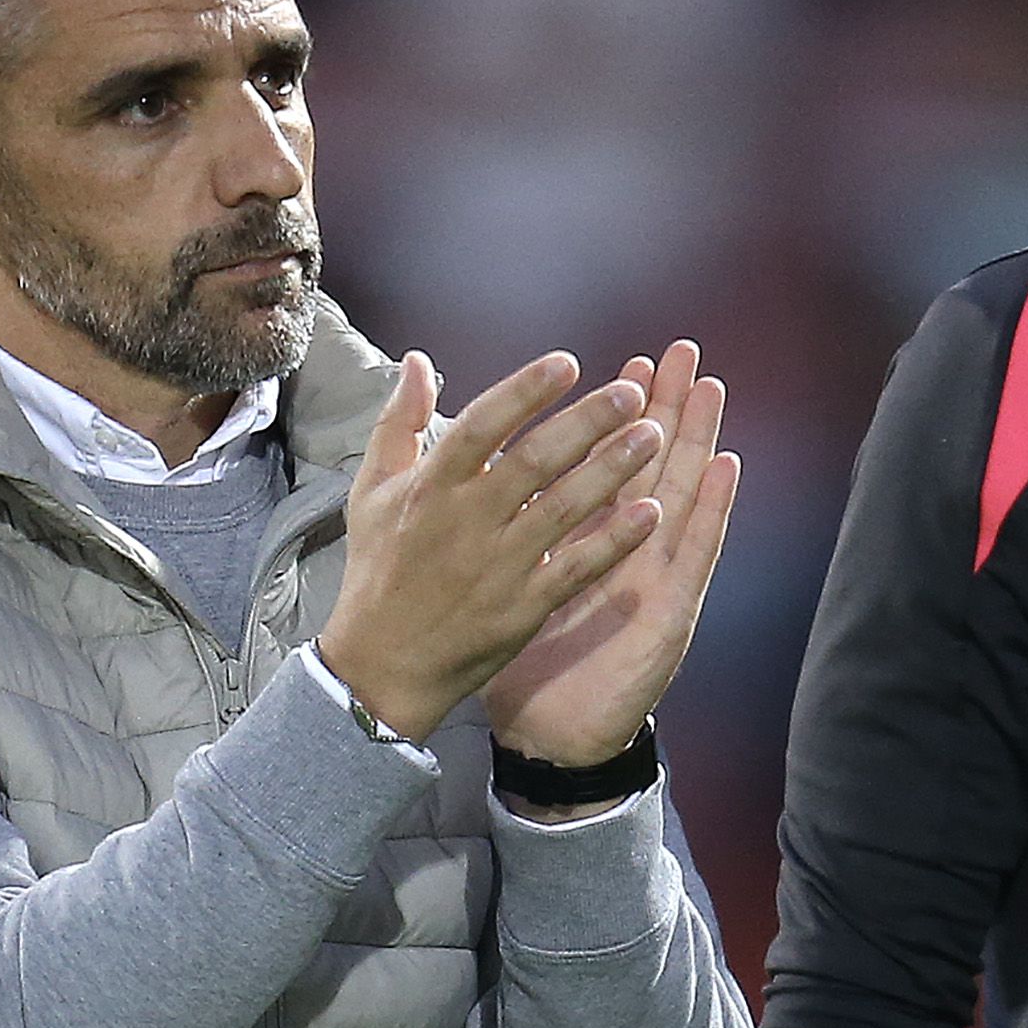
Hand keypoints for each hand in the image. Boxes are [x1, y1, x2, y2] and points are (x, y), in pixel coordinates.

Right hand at [319, 353, 665, 742]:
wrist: (382, 666)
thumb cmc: (379, 571)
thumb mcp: (372, 491)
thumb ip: (398, 423)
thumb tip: (418, 361)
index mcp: (429, 488)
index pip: (480, 425)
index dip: (524, 392)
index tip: (567, 363)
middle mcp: (465, 523)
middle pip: (534, 461)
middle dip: (587, 423)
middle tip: (632, 393)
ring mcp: (497, 568)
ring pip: (563, 509)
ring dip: (612, 470)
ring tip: (654, 435)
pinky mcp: (521, 609)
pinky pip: (576, 568)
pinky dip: (613, 541)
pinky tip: (650, 512)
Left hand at [484, 344, 739, 770]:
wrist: (550, 738)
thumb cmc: (526, 665)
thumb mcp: (504, 588)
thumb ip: (496, 533)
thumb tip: (472, 483)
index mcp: (580, 543)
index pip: (601, 467)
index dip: (612, 418)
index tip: (622, 363)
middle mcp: (623, 554)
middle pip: (650, 469)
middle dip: (666, 409)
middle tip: (682, 352)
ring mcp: (651, 581)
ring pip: (681, 498)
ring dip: (699, 442)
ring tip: (713, 389)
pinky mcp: (667, 614)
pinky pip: (693, 556)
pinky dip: (712, 511)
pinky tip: (727, 468)